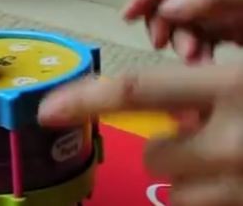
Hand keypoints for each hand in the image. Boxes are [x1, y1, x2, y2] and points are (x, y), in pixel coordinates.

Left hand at [39, 64, 242, 205]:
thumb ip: (212, 78)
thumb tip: (172, 77)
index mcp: (234, 88)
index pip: (136, 91)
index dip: (85, 100)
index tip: (48, 109)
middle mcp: (233, 141)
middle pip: (153, 153)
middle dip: (168, 147)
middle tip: (205, 136)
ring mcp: (239, 186)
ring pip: (177, 191)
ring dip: (193, 177)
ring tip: (233, 159)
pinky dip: (214, 196)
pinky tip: (238, 178)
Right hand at [124, 0, 242, 61]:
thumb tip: (166, 8)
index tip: (128, 15)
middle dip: (168, 20)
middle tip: (163, 44)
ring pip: (188, 16)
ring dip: (183, 40)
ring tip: (194, 61)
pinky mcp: (236, 22)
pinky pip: (207, 34)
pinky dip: (200, 50)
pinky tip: (203, 63)